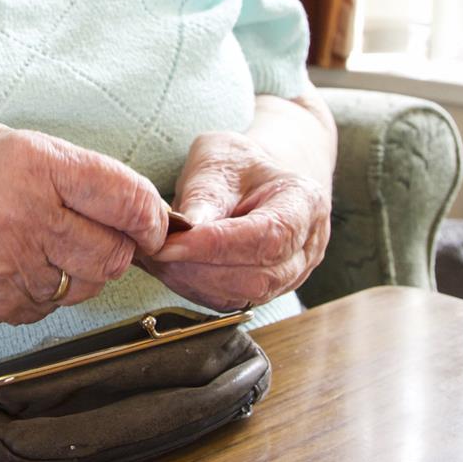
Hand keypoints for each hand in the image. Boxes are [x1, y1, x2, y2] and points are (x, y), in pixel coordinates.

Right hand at [0, 117, 168, 324]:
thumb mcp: (17, 141)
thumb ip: (79, 172)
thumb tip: (140, 209)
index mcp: (35, 166)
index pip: (127, 200)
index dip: (152, 217)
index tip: (153, 224)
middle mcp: (22, 218)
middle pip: (113, 255)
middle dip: (116, 246)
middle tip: (93, 232)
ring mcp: (6, 267)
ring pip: (85, 286)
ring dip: (78, 269)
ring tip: (43, 243)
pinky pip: (50, 307)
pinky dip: (45, 289)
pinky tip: (16, 262)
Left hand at [139, 131, 329, 309]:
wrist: (251, 179)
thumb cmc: (238, 165)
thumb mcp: (219, 160)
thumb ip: (205, 193)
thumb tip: (185, 227)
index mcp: (305, 204)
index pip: (268, 236)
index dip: (217, 246)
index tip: (172, 244)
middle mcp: (305, 248)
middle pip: (257, 276)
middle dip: (200, 269)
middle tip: (157, 251)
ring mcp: (288, 276)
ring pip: (241, 295)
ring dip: (192, 281)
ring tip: (158, 258)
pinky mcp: (261, 293)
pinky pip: (227, 301)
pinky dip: (192, 288)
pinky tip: (169, 268)